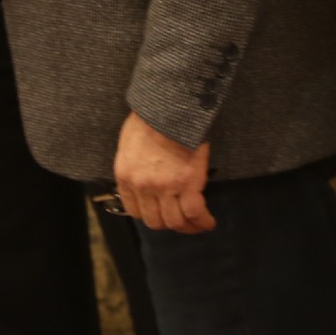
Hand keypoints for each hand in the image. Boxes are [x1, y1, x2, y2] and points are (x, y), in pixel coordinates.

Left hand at [113, 111, 214, 233]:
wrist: (169, 107)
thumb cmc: (150, 118)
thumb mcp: (129, 144)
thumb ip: (134, 166)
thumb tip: (143, 178)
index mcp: (126, 176)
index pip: (135, 211)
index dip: (150, 215)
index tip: (160, 213)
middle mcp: (143, 187)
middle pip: (155, 221)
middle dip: (169, 224)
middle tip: (181, 222)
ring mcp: (165, 188)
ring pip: (175, 222)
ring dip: (188, 227)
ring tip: (198, 224)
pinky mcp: (187, 184)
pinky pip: (195, 212)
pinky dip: (203, 221)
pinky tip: (209, 222)